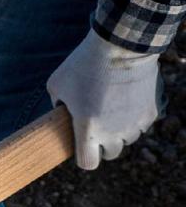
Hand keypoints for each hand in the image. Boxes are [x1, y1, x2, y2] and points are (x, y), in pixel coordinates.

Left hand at [47, 28, 164, 170]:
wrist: (122, 42)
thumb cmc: (84, 63)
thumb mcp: (57, 84)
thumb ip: (56, 105)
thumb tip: (60, 113)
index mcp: (87, 130)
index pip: (88, 163)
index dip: (85, 157)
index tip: (83, 146)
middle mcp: (112, 131)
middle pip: (111, 153)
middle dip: (104, 144)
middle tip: (99, 126)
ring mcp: (134, 122)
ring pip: (129, 139)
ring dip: (122, 131)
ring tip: (114, 111)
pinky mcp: (151, 111)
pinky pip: (142, 124)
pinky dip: (137, 118)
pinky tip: (129, 103)